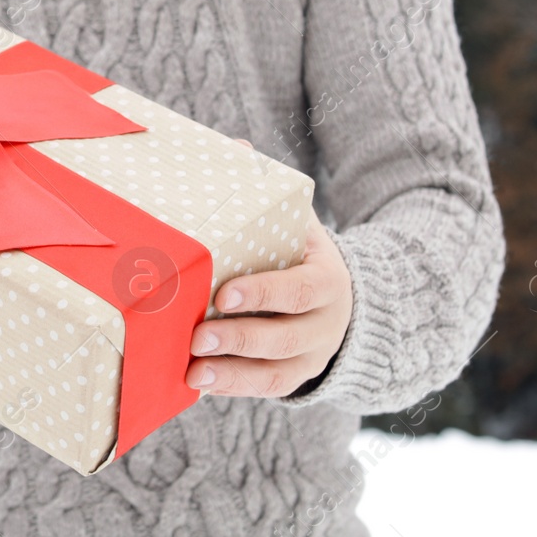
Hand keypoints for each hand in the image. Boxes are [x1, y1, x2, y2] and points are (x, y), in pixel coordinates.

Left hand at [184, 140, 352, 398]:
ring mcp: (312, 356)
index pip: (300, 289)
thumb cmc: (300, 252)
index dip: (264, 293)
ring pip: (275, 373)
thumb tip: (236, 146)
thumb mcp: (296, 222)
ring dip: (232, 374)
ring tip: (194, 371)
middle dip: (240, 338)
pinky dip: (233, 388)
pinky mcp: (295, 378)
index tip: (223, 293)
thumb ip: (267, 191)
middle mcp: (325, 323)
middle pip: (285, 338)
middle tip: (197, 336)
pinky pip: (266, 390)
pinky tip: (199, 385)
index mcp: (326, 279)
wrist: (342, 298)